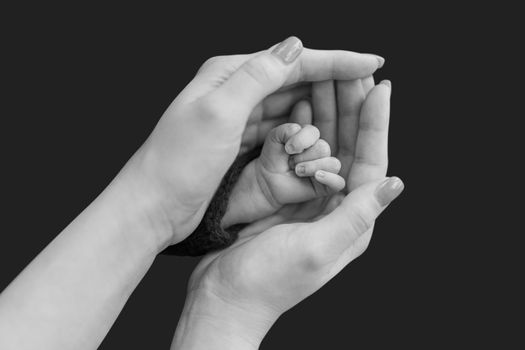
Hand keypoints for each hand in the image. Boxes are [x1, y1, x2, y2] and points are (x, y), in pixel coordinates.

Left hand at [120, 36, 383, 247]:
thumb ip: (257, 77)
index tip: (371, 62)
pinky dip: (302, 125)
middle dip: (332, 78)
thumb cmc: (179, 162)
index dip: (335, 61)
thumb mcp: (219, 113)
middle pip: (293, 78)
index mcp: (228, 73)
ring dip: (321, 102)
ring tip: (354, 103)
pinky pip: (279, 125)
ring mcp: (236, 115)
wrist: (153, 204)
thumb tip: (294, 46)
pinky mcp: (238, 140)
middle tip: (370, 81)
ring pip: (288, 102)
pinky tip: (321, 127)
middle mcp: (233, 89)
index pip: (292, 60)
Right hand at [172, 81, 401, 348]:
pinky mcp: (286, 197)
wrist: (225, 296)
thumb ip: (356, 217)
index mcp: (350, 220)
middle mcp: (335, 207)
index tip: (380, 87)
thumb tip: (395, 183)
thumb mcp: (316, 250)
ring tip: (328, 77)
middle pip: (350, 148)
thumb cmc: (268, 282)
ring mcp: (310, 200)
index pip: (371, 162)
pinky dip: (301, 128)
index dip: (376, 123)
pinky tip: (299, 105)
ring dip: (328, 112)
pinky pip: (299, 154)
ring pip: (326, 146)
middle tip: (351, 71)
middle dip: (352, 108)